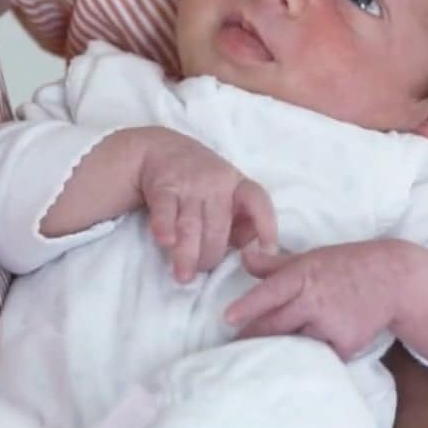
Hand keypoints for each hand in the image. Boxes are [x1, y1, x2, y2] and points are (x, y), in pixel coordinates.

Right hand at [136, 129, 277, 282]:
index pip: (259, 201)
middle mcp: (216, 183)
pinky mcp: (163, 187)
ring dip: (188, 253)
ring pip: (192, 223)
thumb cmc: (201, 180)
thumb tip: (256, 252)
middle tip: (202, 271)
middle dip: (212, 254)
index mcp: (237, 184)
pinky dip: (165, 227)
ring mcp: (189, 185)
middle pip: (219, 225)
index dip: (266, 226)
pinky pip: (165, 210)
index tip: (268, 252)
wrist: (159, 149)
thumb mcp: (228, 192)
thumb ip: (241, 220)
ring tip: (184, 277)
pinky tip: (166, 242)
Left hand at [225, 240, 417, 360]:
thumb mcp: (312, 257)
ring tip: (269, 352)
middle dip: (253, 338)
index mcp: (304, 275)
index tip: (227, 318)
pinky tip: (315, 347)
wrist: (392, 279)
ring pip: (294, 343)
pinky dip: (313, 353)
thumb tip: (243, 257)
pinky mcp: (344, 344)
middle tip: (232, 348)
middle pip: (275, 325)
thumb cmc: (346, 265)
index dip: (249, 306)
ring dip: (283, 347)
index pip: (271, 291)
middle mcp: (314, 299)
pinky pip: (319, 355)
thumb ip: (275, 265)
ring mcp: (330, 324)